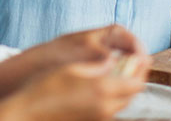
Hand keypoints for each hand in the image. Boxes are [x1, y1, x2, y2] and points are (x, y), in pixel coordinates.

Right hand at [0, 25, 147, 101]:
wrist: (29, 113)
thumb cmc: (45, 88)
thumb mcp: (72, 68)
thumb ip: (97, 66)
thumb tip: (114, 61)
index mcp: (102, 90)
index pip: (136, 81)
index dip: (141, 67)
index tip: (141, 55)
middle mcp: (105, 107)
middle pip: (133, 93)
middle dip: (136, 76)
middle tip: (134, 60)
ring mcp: (100, 117)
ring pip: (124, 102)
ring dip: (127, 86)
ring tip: (121, 70)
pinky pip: (112, 108)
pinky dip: (116, 96)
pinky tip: (105, 84)